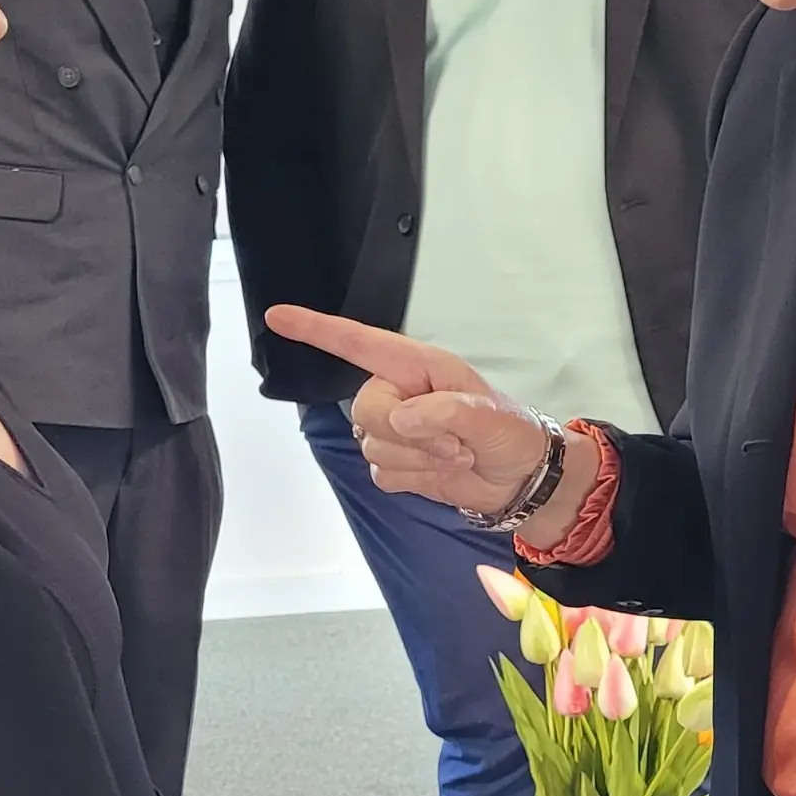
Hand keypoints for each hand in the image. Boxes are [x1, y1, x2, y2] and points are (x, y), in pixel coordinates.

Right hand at [266, 306, 549, 514]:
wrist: (518, 479)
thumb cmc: (511, 433)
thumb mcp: (490, 416)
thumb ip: (446, 412)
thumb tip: (401, 418)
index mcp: (417, 366)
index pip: (358, 343)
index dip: (315, 329)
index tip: (276, 316)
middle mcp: (398, 392)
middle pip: (366, 409)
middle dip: (409, 434)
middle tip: (455, 443)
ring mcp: (393, 429)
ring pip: (372, 446)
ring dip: (418, 459)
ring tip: (455, 455)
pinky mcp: (394, 462)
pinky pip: (379, 473)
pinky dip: (413, 478)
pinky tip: (438, 472)